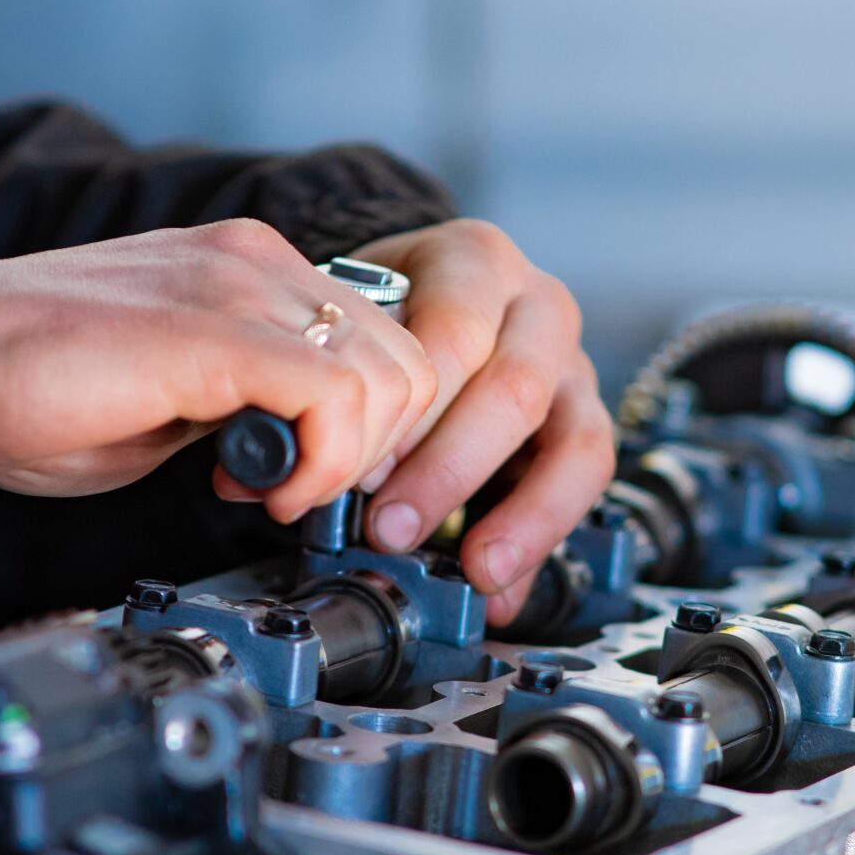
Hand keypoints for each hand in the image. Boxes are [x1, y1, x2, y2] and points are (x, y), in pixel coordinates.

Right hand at [0, 220, 435, 521]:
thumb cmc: (25, 388)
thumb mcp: (170, 398)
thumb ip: (246, 406)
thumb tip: (300, 451)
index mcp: (247, 268)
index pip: (381, 342)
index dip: (365, 431)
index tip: (299, 479)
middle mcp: (256, 261)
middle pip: (408, 359)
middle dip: (374, 451)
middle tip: (295, 494)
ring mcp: (239, 283)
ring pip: (390, 376)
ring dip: (348, 461)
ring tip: (271, 492)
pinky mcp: (216, 327)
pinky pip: (335, 396)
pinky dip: (321, 465)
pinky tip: (262, 491)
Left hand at [278, 219, 614, 625]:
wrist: (424, 300)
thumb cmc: (383, 314)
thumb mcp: (349, 321)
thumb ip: (325, 384)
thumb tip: (270, 475)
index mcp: (475, 262)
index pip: (456, 332)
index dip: (413, 409)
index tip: (364, 469)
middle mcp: (539, 308)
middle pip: (516, 389)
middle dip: (451, 470)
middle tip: (392, 529)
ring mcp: (573, 368)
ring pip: (576, 440)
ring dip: (521, 515)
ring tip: (472, 569)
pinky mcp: (584, 425)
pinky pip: (584, 488)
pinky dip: (540, 547)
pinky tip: (499, 592)